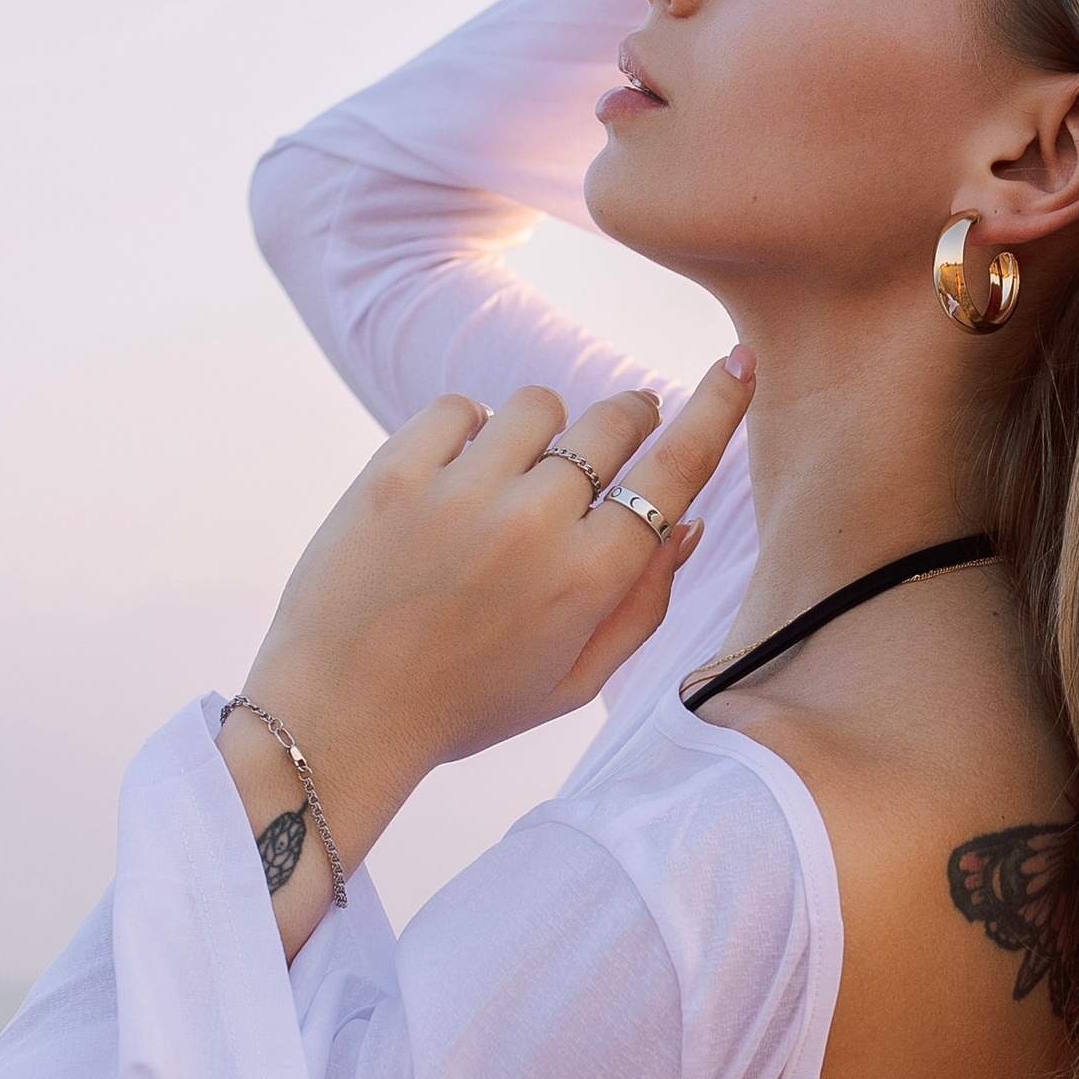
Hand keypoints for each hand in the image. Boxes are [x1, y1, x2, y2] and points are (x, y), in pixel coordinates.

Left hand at [219, 356, 753, 948]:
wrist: (339, 715)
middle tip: (610, 441)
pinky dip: (467, 431)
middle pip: (614, 421)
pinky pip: (459, 407)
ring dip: (542, 430)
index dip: (717, 408)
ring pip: (538, 405)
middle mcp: (535, 523)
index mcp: (590, 579)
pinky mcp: (396, 472)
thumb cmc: (466, 704)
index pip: (678, 469)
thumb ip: (644, 603)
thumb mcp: (575, 681)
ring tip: (513, 479)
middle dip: (626, 419)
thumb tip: (690, 521)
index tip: (739, 363)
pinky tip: (454, 479)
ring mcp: (462, 492)